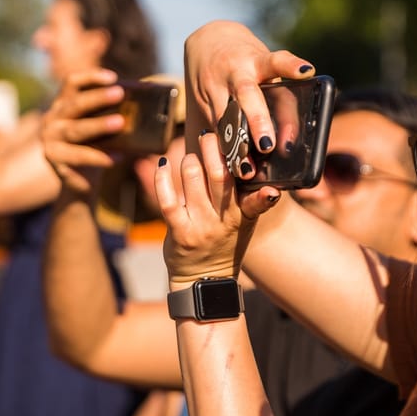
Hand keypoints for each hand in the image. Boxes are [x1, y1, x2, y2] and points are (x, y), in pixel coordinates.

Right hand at [41, 68, 126, 193]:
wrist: (79, 181)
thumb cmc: (95, 147)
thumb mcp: (101, 127)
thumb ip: (113, 112)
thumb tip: (146, 99)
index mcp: (64, 104)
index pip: (72, 83)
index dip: (91, 77)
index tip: (113, 77)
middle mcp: (53, 118)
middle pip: (75, 104)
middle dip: (98, 97)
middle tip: (119, 93)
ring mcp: (51, 140)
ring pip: (76, 129)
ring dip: (99, 124)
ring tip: (120, 122)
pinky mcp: (55, 159)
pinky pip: (79, 157)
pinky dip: (100, 157)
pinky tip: (118, 157)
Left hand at [155, 132, 280, 287]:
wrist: (204, 280)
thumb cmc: (225, 242)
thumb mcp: (246, 222)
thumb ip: (252, 197)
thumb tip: (254, 162)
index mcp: (244, 215)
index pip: (252, 188)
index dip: (246, 166)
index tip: (244, 145)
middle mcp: (224, 220)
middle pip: (220, 175)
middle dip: (213, 149)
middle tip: (210, 135)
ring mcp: (200, 226)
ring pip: (193, 181)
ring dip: (190, 160)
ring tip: (192, 156)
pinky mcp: (179, 232)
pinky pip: (168, 200)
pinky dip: (163, 178)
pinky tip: (162, 163)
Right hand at [185, 21, 314, 156]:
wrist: (208, 41)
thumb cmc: (248, 60)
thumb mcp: (265, 68)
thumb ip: (280, 97)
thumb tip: (292, 138)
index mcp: (257, 60)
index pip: (276, 61)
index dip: (290, 65)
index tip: (306, 71)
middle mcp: (235, 71)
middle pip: (247, 94)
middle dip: (257, 119)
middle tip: (267, 144)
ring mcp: (215, 86)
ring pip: (224, 116)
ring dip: (235, 143)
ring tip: (246, 169)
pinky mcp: (201, 101)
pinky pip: (212, 128)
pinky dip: (221, 148)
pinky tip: (227, 166)